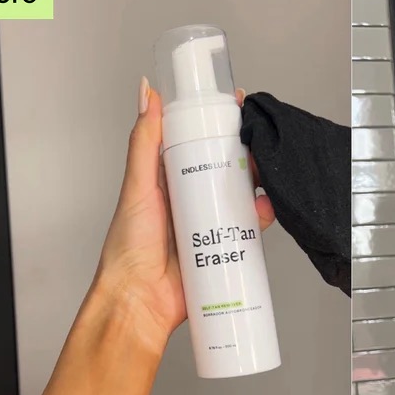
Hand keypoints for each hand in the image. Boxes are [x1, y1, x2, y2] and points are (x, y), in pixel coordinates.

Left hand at [94, 80, 274, 351]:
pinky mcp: (224, 248)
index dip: (217, 123)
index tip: (238, 105)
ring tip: (265, 175)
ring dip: (258, 184)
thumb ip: (144, 143)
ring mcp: (209, 224)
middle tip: (258, 143)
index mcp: (167, 180)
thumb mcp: (138, 187)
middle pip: (225, 167)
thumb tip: (147, 94)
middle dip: (245, 153)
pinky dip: (260, 218)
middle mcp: (190, 199)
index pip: (196, 142)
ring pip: (241, 195)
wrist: (141, 301)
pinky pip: (249, 229)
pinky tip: (265, 209)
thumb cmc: (129, 248)